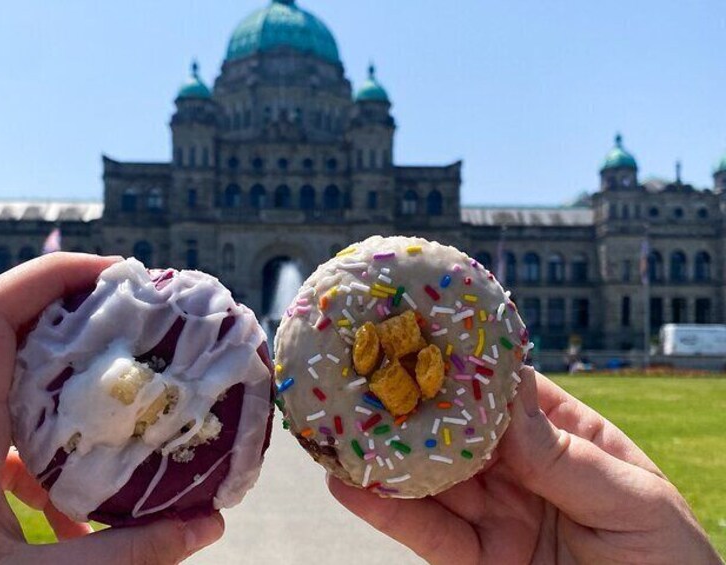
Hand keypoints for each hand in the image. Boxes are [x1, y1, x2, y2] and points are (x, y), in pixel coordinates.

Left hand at [0, 253, 223, 563]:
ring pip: (4, 370)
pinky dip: (51, 431)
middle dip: (76, 312)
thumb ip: (120, 557)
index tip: (122, 276)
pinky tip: (83, 491)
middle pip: (4, 326)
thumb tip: (205, 527)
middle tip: (143, 319)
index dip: (54, 275)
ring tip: (126, 380)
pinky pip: (2, 420)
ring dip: (65, 365)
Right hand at [328, 366, 720, 563]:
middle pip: (458, 431)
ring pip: (432, 479)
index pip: (510, 393)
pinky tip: (351, 486)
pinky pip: (428, 534)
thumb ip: (565, 458)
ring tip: (339, 426)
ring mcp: (497, 516)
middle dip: (413, 405)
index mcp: (569, 442)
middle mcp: (524, 472)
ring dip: (385, 455)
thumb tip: (503, 397)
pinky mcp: (477, 563)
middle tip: (363, 374)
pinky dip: (388, 510)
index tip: (424, 336)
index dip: (469, 365)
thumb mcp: (634, 503)